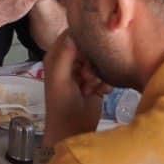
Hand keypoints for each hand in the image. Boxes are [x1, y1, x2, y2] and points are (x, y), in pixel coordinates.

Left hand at [42, 30, 108, 146]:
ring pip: (99, 62)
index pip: (70, 35)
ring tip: (90, 88)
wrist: (73, 129)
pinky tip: (100, 93)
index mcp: (56, 56)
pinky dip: (105, 83)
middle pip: (88, 49)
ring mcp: (83, 72)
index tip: (87, 53)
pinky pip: (106, 75)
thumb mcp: (61, 77)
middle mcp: (70, 61)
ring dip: (98, 75)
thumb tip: (72, 33)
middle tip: (87, 77)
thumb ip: (65, 55)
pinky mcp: (96, 83)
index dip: (81, 41)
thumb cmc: (62, 104)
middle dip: (91, 63)